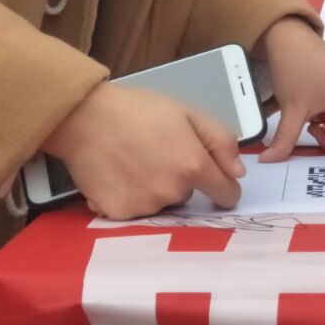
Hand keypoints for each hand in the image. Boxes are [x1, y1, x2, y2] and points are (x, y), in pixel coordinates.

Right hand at [43, 82, 245, 218]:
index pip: (226, 194)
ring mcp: (144, 206)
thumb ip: (220, 141)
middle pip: (188, 198)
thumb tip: (239, 173)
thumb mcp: (187, 113)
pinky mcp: (117, 214)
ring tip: (135, 162)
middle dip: (181, 181)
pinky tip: (118, 175)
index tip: (215, 180)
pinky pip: (134, 211)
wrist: (85, 118)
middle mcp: (172, 192)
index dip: (223, 186)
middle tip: (159, 154)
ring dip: (154, 190)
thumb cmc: (138, 110)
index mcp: (193, 166)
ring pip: (161, 205)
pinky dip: (129, 197)